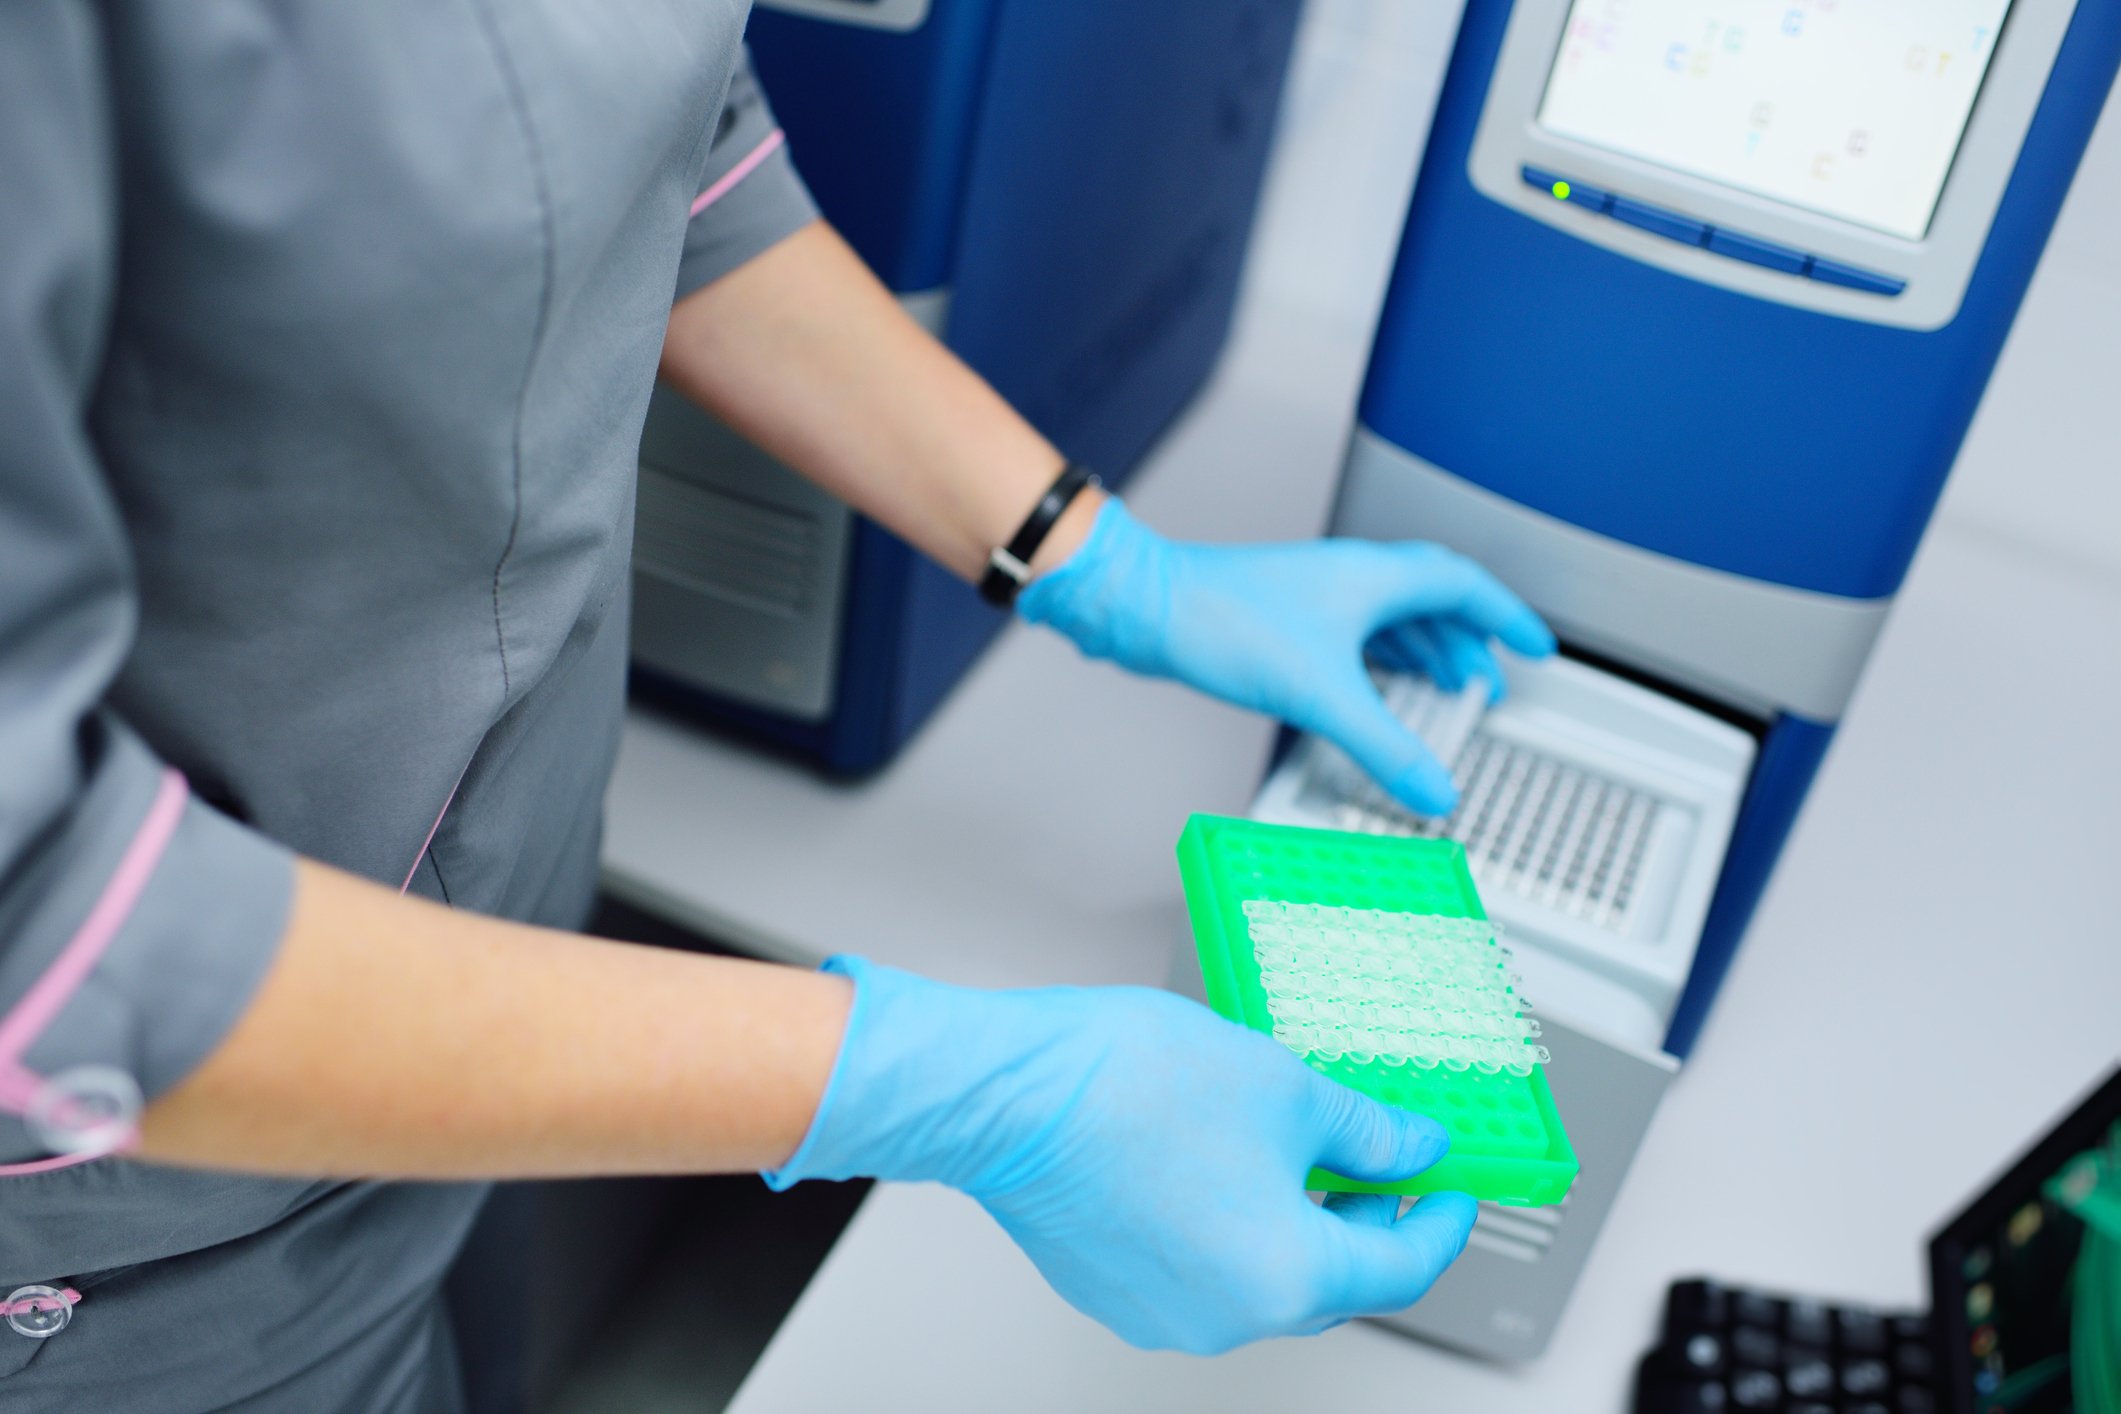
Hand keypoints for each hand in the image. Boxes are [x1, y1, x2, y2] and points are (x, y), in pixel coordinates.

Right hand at [767, 958, 1475, 1353]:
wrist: (1009, 1091)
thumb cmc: (1129, 1087)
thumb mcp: (1288, 1086)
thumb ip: (1369, 1130)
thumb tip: (1413, 1149)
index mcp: (1288, 1278)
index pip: (1401, 1268)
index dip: (1439, 1221)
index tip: (1453, 1188)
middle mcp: (1228, 1317)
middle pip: (1331, 1282)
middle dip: (1364, 1219)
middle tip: (1380, 1158)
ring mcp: (1163, 1311)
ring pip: (1261, 1274)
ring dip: (1292, 1219)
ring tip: (1293, 1142)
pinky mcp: (1113, 1287)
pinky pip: (1199, 1267)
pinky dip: (1228, 1223)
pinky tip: (1222, 1157)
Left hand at [1018, 501, 1555, 815]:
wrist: (1149, 608)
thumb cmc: (1223, 621)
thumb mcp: (1321, 694)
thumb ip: (1385, 747)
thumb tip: (1433, 789)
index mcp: (1374, 577)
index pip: (1465, 585)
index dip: (1507, 617)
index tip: (1535, 647)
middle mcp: (1349, 577)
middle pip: (1433, 602)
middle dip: (1467, 645)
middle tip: (1488, 684)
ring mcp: (1316, 595)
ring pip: (1392, 619)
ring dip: (1425, 654)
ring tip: (1444, 693)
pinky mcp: (1285, 617)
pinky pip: (1355, 636)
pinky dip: (1381, 664)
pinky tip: (1374, 693)